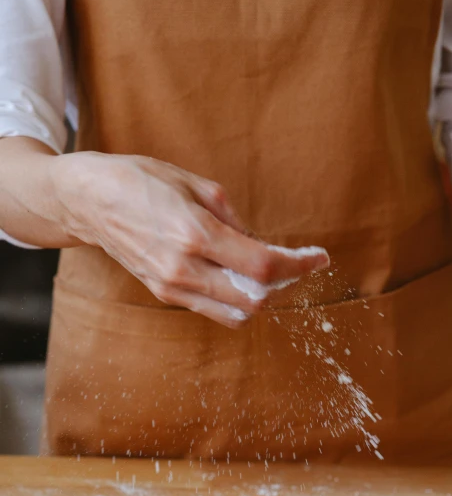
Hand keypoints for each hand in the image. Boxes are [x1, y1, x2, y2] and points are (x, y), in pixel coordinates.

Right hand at [51, 152, 328, 326]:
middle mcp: (183, 268)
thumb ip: (235, 220)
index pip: (263, 265)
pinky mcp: (164, 294)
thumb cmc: (140, 180)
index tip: (319, 257)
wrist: (88, 201)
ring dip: (263, 299)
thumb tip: (262, 247)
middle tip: (298, 265)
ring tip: (273, 275)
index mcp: (195, 233)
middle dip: (286, 285)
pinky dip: (237, 300)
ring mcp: (172, 287)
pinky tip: (241, 278)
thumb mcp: (196, 185)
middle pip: (255, 300)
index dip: (300, 265)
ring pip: (236, 315)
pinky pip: (213, 310)